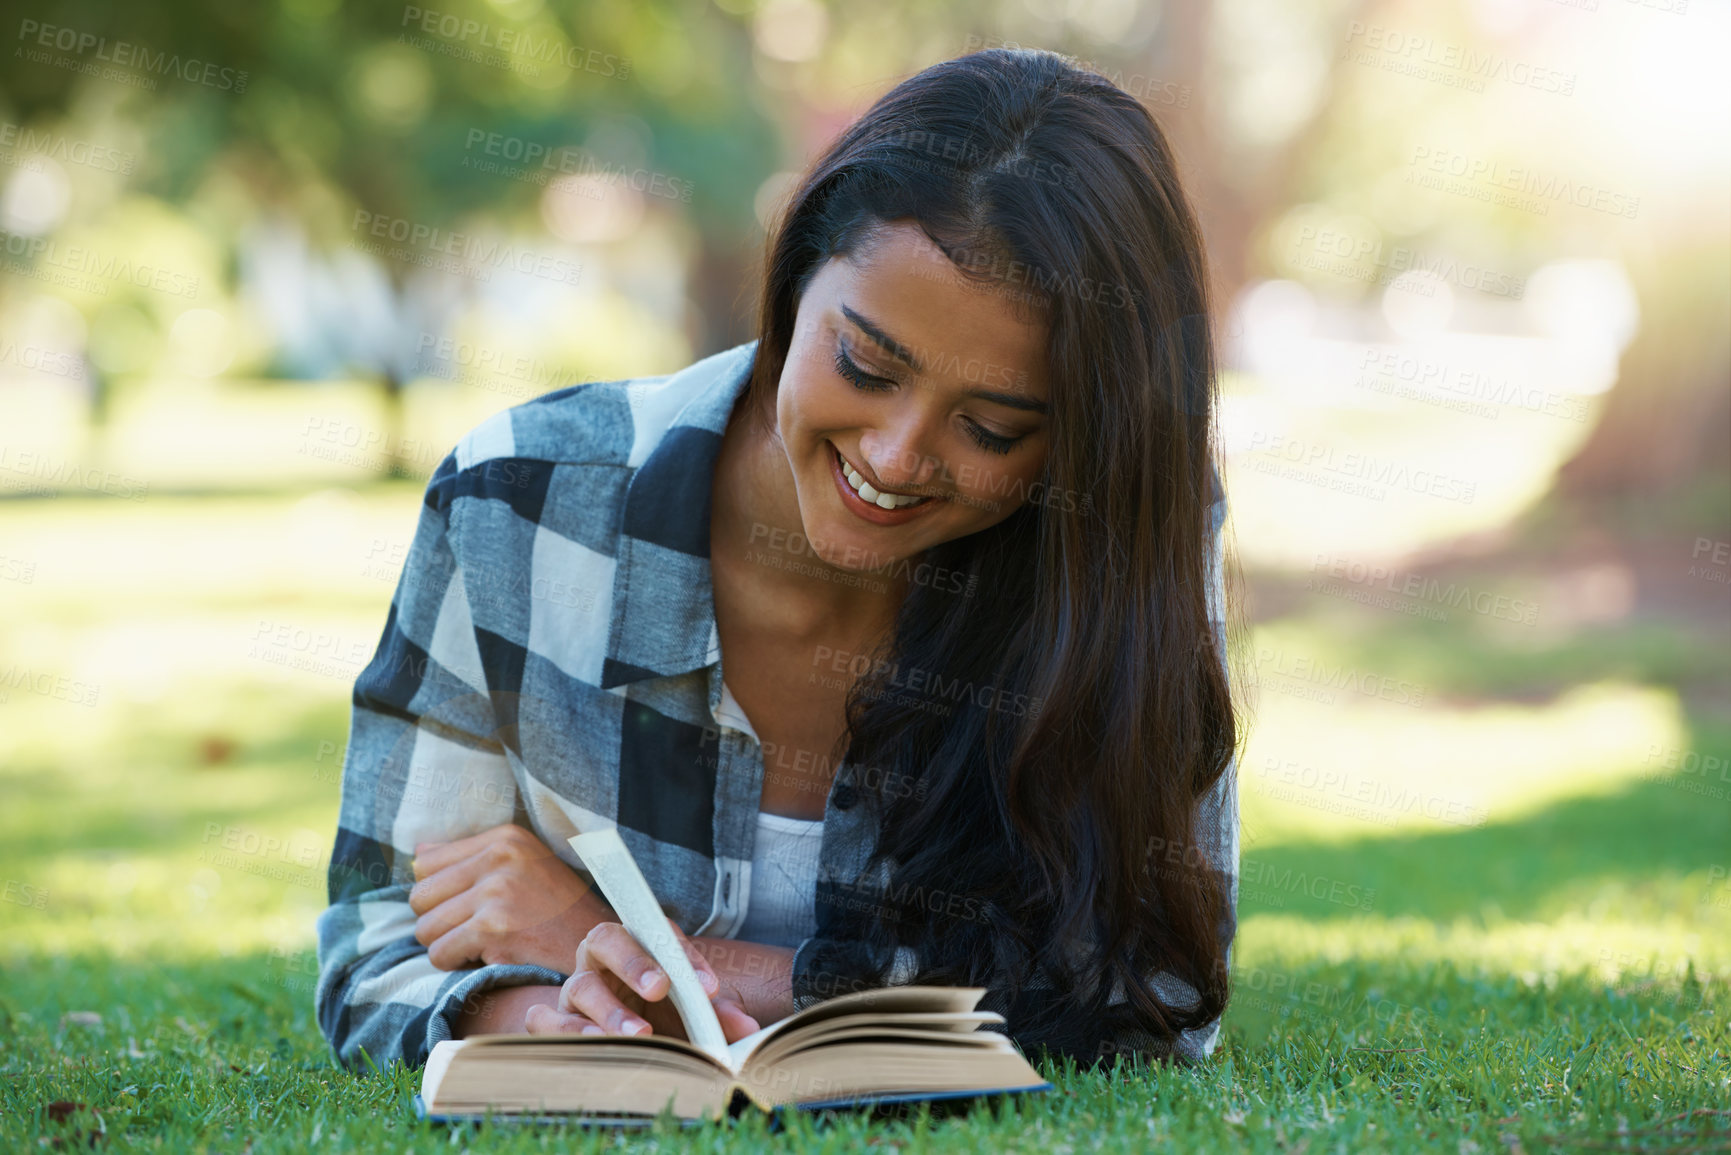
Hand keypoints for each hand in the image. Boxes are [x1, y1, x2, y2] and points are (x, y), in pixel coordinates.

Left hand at [410, 824, 612, 972]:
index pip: (426, 861)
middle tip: (470, 932)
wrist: (600, 947)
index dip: (440, 893)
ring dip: (447, 946)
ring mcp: (496, 891)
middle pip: (419, 896)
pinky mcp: (493, 928)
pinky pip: (440, 954)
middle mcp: (499, 856)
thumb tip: (418, 851)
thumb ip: (470, 856)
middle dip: (438, 921)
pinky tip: (487, 959)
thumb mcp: (523, 866)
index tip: (467, 907)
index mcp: (505, 837)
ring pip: (425, 928)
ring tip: (480, 946)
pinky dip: (456, 965)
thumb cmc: (559, 912)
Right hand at [523, 921, 761, 1042]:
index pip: (658, 933)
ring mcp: (575, 990)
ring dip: (610, 1011)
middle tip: (662, 988)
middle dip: (634, 962)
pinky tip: (594, 1047)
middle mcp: (601, 960)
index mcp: (638, 945)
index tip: (709, 988)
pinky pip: (544, 1019)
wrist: (628, 1047)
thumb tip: (747, 1029)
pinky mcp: (554, 1021)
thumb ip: (718, 1017)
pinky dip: (565, 1031)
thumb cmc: (662, 1018)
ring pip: (581, 986)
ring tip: (639, 1035)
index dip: (683, 956)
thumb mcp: (692, 1016)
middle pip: (606, 938)